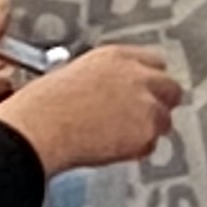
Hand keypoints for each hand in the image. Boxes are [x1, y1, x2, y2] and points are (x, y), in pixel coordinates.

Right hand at [0, 44, 181, 176]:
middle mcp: (135, 76)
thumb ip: (104, 80)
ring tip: (117, 136)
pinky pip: (152, 144)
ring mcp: (145, 103)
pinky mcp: (146, 131)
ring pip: (164, 119)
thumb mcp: (73, 75)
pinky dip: (137, 149)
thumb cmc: (41, 106)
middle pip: (170, 87)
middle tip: (140, 118)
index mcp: (114, 56)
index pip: (154, 62)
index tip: (145, 90)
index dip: (148, 80)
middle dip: (159, 103)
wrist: (37, 128)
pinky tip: (112, 149)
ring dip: (148, 128)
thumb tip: (113, 94)